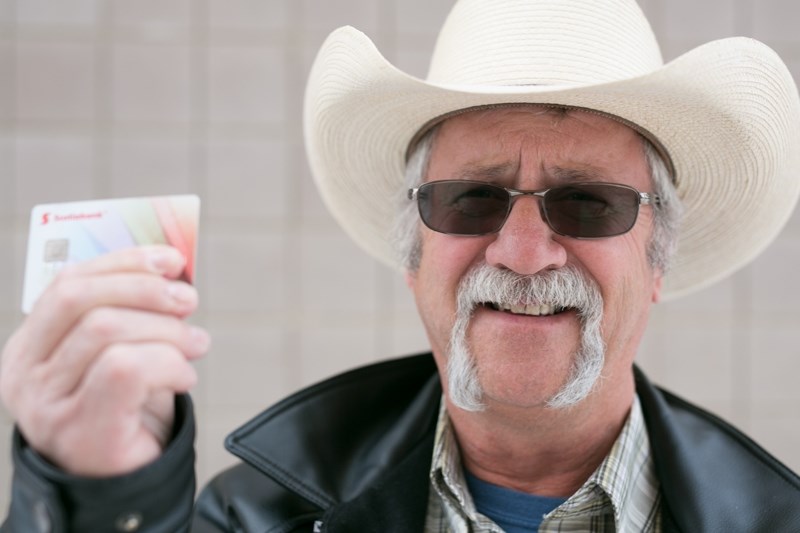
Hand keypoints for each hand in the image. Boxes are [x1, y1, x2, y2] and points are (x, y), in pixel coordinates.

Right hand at [0, 245, 209, 476]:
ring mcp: (46, 405)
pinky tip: (184, 378)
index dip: (124, 262)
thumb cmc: (128, 410)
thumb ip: (134, 312)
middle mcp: (26, 374)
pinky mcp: (80, 430)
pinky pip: (127, 368)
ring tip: (196, 345)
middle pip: (82, 300)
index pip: (67, 283)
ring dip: (168, 331)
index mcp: (31, 346)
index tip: (172, 260)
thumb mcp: (124, 351)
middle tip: (189, 301)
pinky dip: (169, 364)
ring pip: (107, 330)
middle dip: (146, 290)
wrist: (125, 483)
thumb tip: (170, 267)